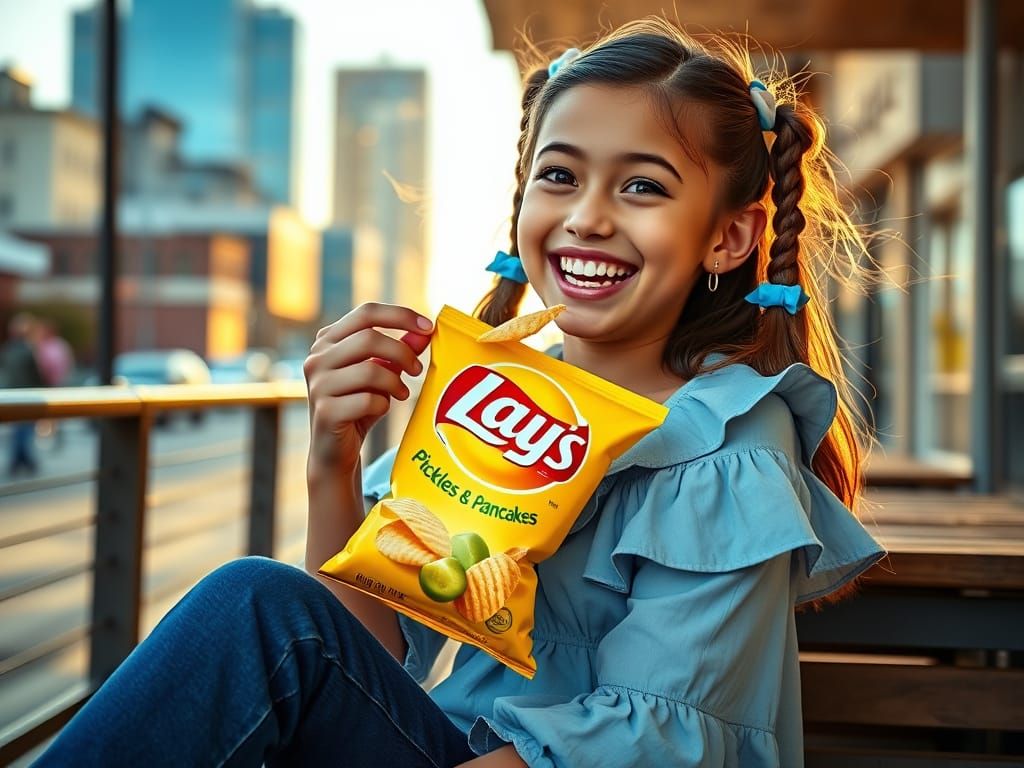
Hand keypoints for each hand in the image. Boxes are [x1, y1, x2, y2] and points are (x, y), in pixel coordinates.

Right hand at [304, 302, 432, 477]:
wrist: (334, 450)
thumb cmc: (359, 405)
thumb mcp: (381, 374)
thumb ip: (399, 350)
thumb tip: (425, 331)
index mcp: (328, 340)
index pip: (366, 312)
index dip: (400, 315)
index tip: (429, 327)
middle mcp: (317, 358)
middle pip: (369, 338)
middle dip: (402, 353)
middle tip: (418, 370)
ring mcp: (318, 385)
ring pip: (370, 370)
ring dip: (395, 382)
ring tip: (402, 393)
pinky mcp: (325, 412)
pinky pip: (367, 400)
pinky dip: (383, 405)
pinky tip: (382, 409)